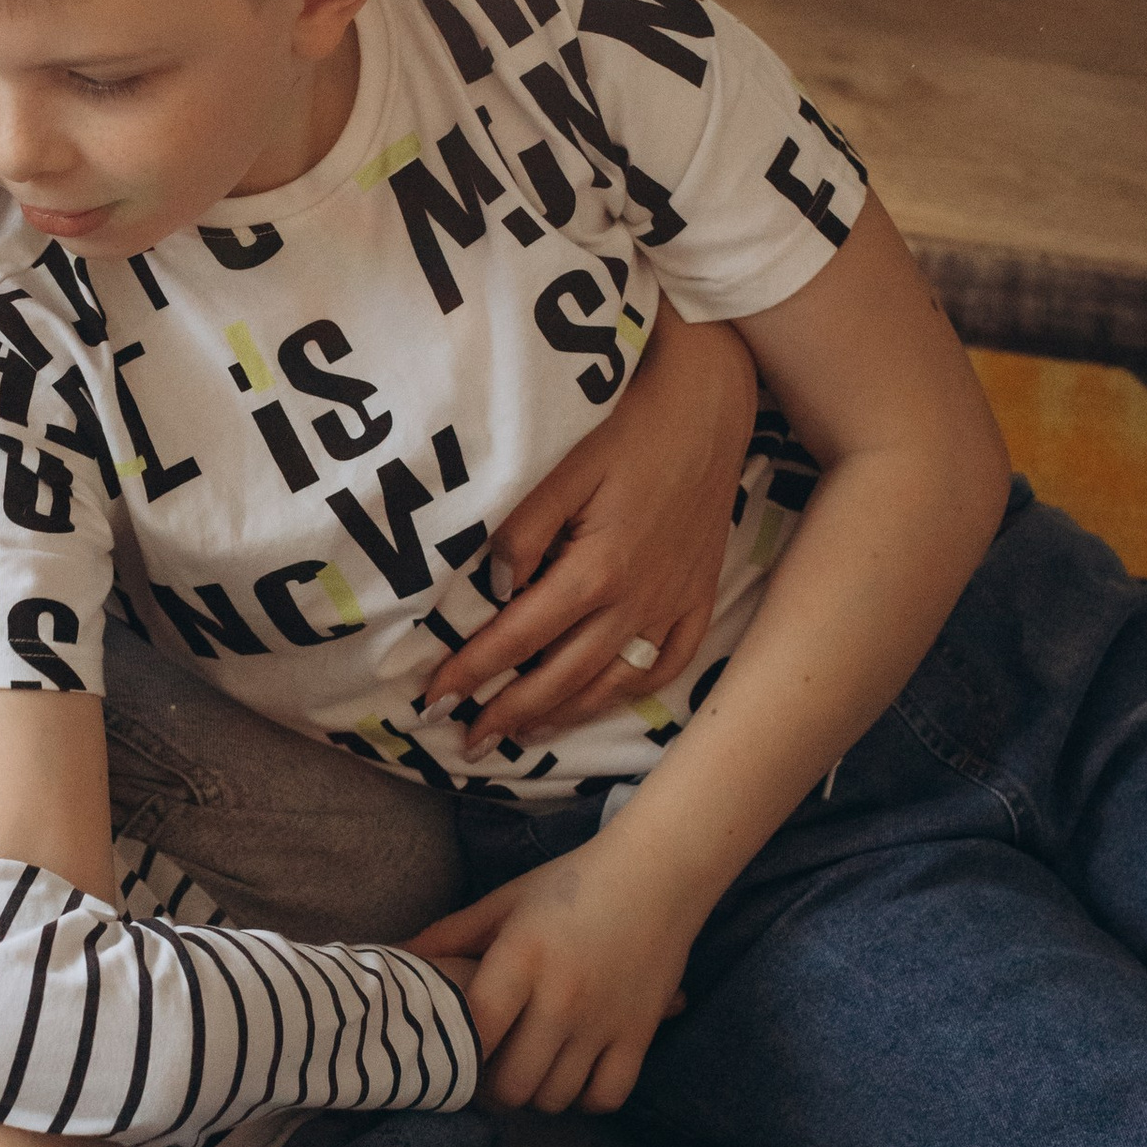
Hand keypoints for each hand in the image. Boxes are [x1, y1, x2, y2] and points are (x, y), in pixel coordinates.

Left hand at [413, 833, 702, 1114]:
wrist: (657, 872)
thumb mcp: (506, 901)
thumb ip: (451, 935)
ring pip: (555, 1098)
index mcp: (521, 959)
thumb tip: (397, 957)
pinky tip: (573, 1075)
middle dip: (492, 1089)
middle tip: (489, 1071)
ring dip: (536, 1094)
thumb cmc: (573, 883)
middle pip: (512, 1085)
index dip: (458, 1054)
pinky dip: (585, 1098)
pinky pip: (606, 1096)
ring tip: (529, 1071)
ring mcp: (603, 1022)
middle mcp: (561, 998)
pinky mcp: (640, 1034)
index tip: (453, 1050)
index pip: (477, 1033)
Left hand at [417, 304, 756, 752]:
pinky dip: (630, 691)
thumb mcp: (564, 469)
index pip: (517, 639)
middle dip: (509, 714)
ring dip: (564, 714)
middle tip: (467, 740)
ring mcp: (672, 605)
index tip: (434, 700)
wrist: (712, 405)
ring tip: (522, 734)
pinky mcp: (700, 597)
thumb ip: (523, 532)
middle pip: (562, 678)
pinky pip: (667, 664)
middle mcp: (636, 601)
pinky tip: (601, 700)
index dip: (472, 673)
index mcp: (596, 570)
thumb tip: (493, 588)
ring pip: (613, 682)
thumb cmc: (629, 426)